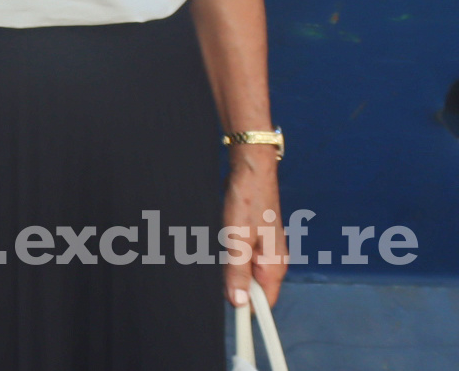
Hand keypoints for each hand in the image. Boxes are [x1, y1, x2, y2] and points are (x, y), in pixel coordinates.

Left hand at [223, 152, 285, 307]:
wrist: (250, 170)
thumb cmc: (248, 200)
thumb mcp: (238, 239)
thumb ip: (238, 271)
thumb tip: (238, 302)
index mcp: (274, 266)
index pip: (263, 302)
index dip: (246, 311)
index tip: (229, 317)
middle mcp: (272, 261)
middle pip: (251, 289)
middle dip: (232, 286)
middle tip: (213, 276)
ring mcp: (263, 250)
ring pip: (243, 272)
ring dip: (228, 269)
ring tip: (218, 250)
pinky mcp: (253, 240)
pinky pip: (240, 258)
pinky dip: (228, 256)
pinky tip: (218, 245)